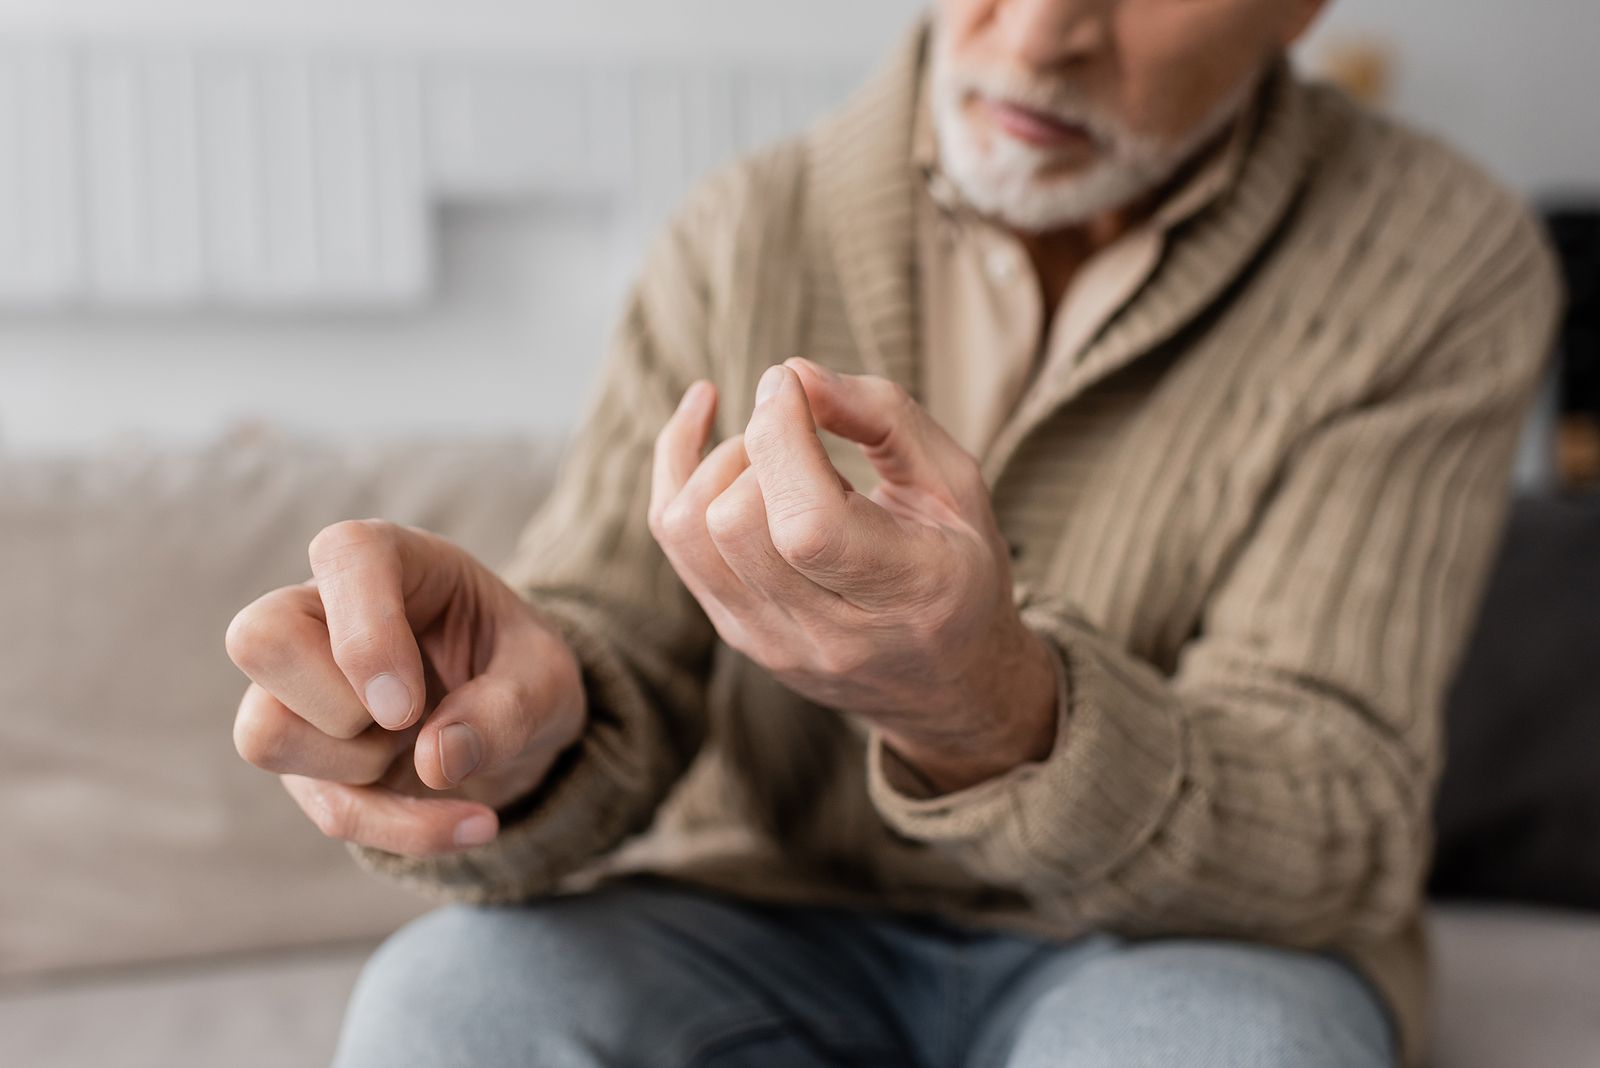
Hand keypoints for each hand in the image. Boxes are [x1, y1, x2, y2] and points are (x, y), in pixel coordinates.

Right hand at [225, 520, 585, 855]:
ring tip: (424, 741)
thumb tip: (435, 762)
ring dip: (363, 766)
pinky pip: (326, 808)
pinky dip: (403, 828)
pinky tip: (472, 821)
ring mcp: (296, 690)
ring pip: (264, 734)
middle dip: (340, 704)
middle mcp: (320, 615)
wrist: (518, 719)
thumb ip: (507, 707)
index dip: (365, 634)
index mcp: (387, 560)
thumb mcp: (547, 677)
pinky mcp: (307, 760)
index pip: (342, 556)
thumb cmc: (521, 669)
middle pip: (259, 639)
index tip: (407, 705)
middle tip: (410, 714)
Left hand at [649, 358, 1056, 792]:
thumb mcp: (957, 483)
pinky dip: (678, 471)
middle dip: (755, 448)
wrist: (948, 684)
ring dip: (716, 465)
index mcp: (910, 594)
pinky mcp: (738, 634)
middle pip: (735, 525)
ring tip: (770, 450)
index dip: (782, 438)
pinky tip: (703, 424)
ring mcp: (774, 643)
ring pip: (690, 533)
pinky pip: (675, 542)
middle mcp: (833, 635)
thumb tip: (791, 375)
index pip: (808, 525)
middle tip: (800, 427)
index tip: (792, 385)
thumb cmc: (960, 565)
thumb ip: (884, 417)